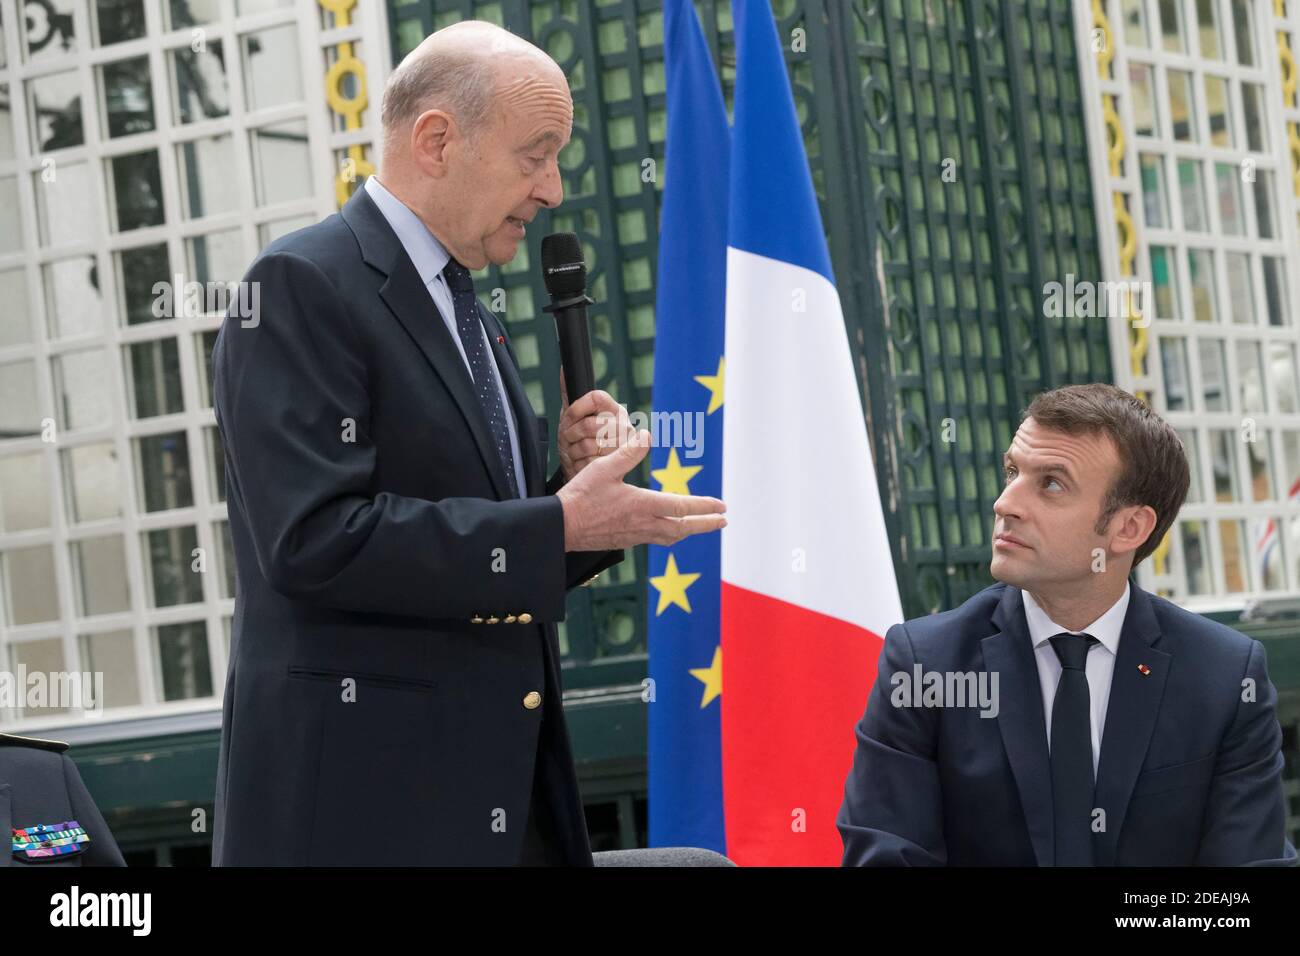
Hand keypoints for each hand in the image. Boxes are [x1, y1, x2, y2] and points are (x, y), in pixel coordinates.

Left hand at [556, 371, 634, 482]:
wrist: (585, 473)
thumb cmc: (579, 442)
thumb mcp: (571, 418)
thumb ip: (569, 394)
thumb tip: (564, 369)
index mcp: (614, 410)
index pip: (597, 397)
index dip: (577, 408)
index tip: (569, 417)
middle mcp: (624, 426)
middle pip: (590, 424)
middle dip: (571, 434)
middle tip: (568, 439)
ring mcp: (623, 447)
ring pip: (589, 444)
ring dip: (573, 451)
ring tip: (574, 452)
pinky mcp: (618, 466)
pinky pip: (590, 462)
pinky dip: (578, 464)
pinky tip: (580, 463)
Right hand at [556, 429, 726, 550]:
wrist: (561, 527)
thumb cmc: (581, 496)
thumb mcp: (604, 467)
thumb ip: (629, 452)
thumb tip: (647, 435)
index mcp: (642, 504)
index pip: (682, 507)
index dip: (704, 507)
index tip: (722, 507)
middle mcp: (644, 523)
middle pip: (683, 527)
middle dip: (705, 524)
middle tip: (723, 521)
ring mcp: (636, 535)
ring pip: (671, 536)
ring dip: (689, 531)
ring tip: (702, 526)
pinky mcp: (627, 541)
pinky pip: (657, 539)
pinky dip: (671, 534)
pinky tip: (669, 530)